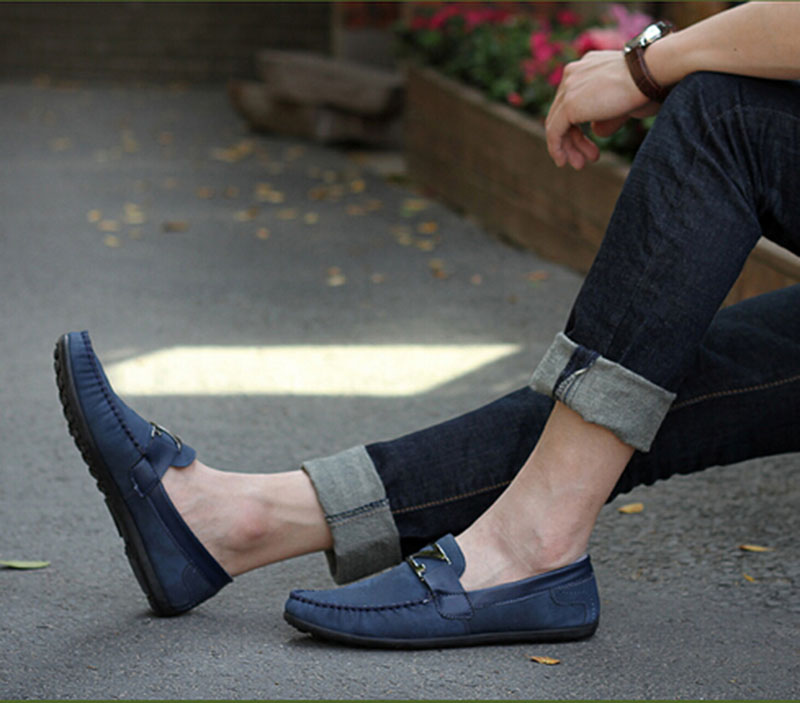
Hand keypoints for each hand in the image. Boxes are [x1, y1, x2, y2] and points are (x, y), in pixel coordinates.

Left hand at [545, 50, 658, 168]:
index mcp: (585, 68)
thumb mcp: (623, 103)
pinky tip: (563, 161)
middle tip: (583, 160)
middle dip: (573, 140)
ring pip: (557, 124)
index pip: (572, 103)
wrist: (652, 73)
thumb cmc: (647, 86)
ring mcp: (568, 87)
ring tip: (580, 165)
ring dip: (568, 147)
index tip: (592, 147)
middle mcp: (573, 73)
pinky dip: (557, 148)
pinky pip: (554, 131)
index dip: (578, 128)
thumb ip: (607, 116)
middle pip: (563, 114)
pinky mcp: (568, 104)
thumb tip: (597, 132)